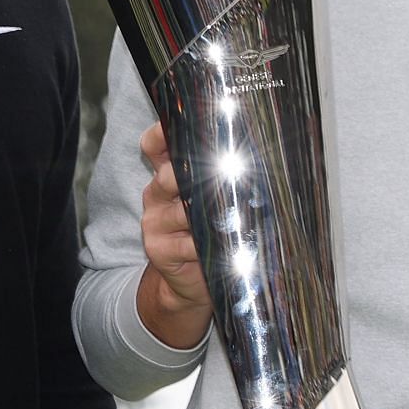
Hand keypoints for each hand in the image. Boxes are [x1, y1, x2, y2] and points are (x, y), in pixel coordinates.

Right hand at [134, 122, 212, 348]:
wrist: (190, 281)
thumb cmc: (208, 233)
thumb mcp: (210, 202)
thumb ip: (220, 179)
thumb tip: (255, 155)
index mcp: (166, 176)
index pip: (154, 146)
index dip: (162, 134)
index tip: (184, 127)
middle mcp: (155, 194)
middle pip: (168, 176)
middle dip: (195, 177)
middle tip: (224, 177)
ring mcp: (153, 222)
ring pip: (182, 211)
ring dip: (210, 216)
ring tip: (233, 216)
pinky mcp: (157, 248)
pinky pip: (187, 243)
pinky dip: (207, 246)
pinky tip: (225, 248)